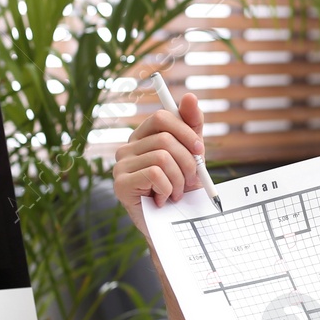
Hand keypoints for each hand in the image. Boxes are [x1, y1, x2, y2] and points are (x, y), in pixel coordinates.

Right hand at [113, 92, 205, 228]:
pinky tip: (163, 199)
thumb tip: (190, 96)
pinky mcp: (120, 184)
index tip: (199, 149)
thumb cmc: (180, 187)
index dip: (185, 130)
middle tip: (190, 179)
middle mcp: (127, 148)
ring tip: (177, 193)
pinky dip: (168, 189)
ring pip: (163, 157)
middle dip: (187, 161)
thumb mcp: (191, 154)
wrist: (173, 223)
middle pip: (165, 138)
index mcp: (142, 137)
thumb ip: (191, 126)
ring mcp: (120, 165)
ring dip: (179, 179)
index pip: (162, 117)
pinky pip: (155, 174)